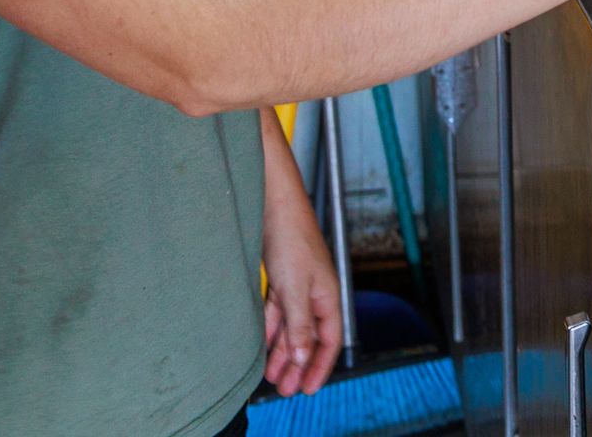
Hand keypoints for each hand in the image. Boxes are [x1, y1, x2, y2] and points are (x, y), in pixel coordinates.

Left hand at [259, 115, 341, 396]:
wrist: (274, 202)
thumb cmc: (291, 236)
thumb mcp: (295, 288)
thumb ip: (301, 325)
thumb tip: (304, 359)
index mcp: (328, 295)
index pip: (329, 339)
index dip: (321, 366)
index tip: (309, 388)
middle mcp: (315, 292)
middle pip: (310, 337)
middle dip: (298, 365)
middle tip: (285, 389)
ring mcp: (298, 284)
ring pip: (292, 327)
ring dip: (282, 351)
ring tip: (271, 375)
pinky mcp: (281, 277)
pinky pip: (277, 312)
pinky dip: (271, 330)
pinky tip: (261, 344)